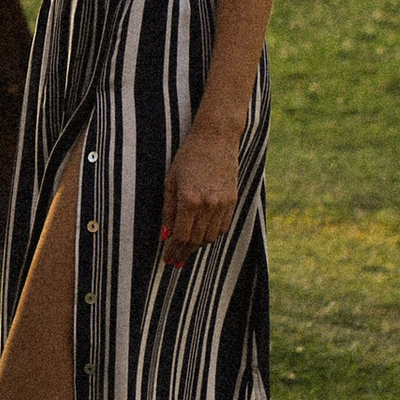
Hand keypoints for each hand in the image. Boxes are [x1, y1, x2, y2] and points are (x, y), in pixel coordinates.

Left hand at [159, 115, 239, 258]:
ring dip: (197, 245)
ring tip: (186, 248)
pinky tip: (202, 234)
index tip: (168, 258)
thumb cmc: (188, 157)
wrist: (216, 139)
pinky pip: (223, 227)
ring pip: (210, 236)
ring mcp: (223, 204)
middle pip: (196, 240)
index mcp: (189, 200)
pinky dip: (212, 234)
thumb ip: (168, 210)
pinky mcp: (233, 200)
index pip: (181, 236)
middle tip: (175, 260)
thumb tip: (166, 235)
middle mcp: (208, 205)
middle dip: (184, 252)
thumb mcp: (171, 181)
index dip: (173, 250)